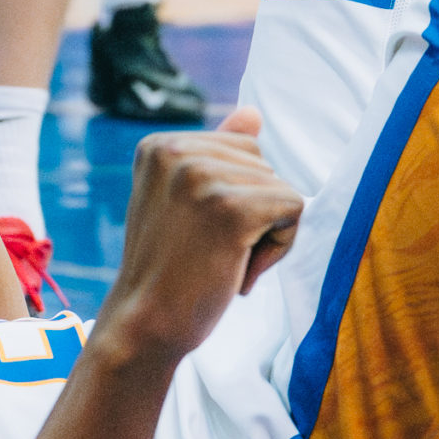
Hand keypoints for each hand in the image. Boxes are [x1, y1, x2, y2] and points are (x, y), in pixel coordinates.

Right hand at [95, 110, 301, 365]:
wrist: (144, 326)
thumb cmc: (169, 271)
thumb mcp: (183, 203)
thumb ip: (215, 155)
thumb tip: (252, 112)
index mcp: (159, 144)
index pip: (242, 149)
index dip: (235, 197)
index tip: (195, 232)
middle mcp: (175, 151)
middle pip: (265, 164)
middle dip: (254, 212)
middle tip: (208, 250)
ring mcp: (200, 177)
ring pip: (282, 188)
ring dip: (266, 234)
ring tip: (219, 260)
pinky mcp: (230, 207)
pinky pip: (294, 209)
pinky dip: (278, 247)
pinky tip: (238, 268)